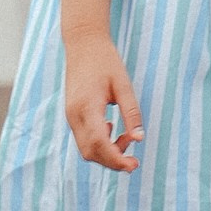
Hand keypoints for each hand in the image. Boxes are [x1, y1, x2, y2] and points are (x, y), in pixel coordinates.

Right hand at [64, 31, 144, 170]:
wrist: (83, 44)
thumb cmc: (106, 61)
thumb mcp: (123, 84)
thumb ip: (131, 112)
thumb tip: (140, 139)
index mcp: (87, 107)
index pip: (99, 144)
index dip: (116, 159)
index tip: (134, 165)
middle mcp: (74, 115)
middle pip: (91, 153)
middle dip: (113, 160)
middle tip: (134, 159)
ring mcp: (70, 116)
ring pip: (86, 149)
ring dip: (107, 152)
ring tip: (126, 136)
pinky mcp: (72, 114)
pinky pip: (84, 139)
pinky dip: (99, 143)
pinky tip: (113, 129)